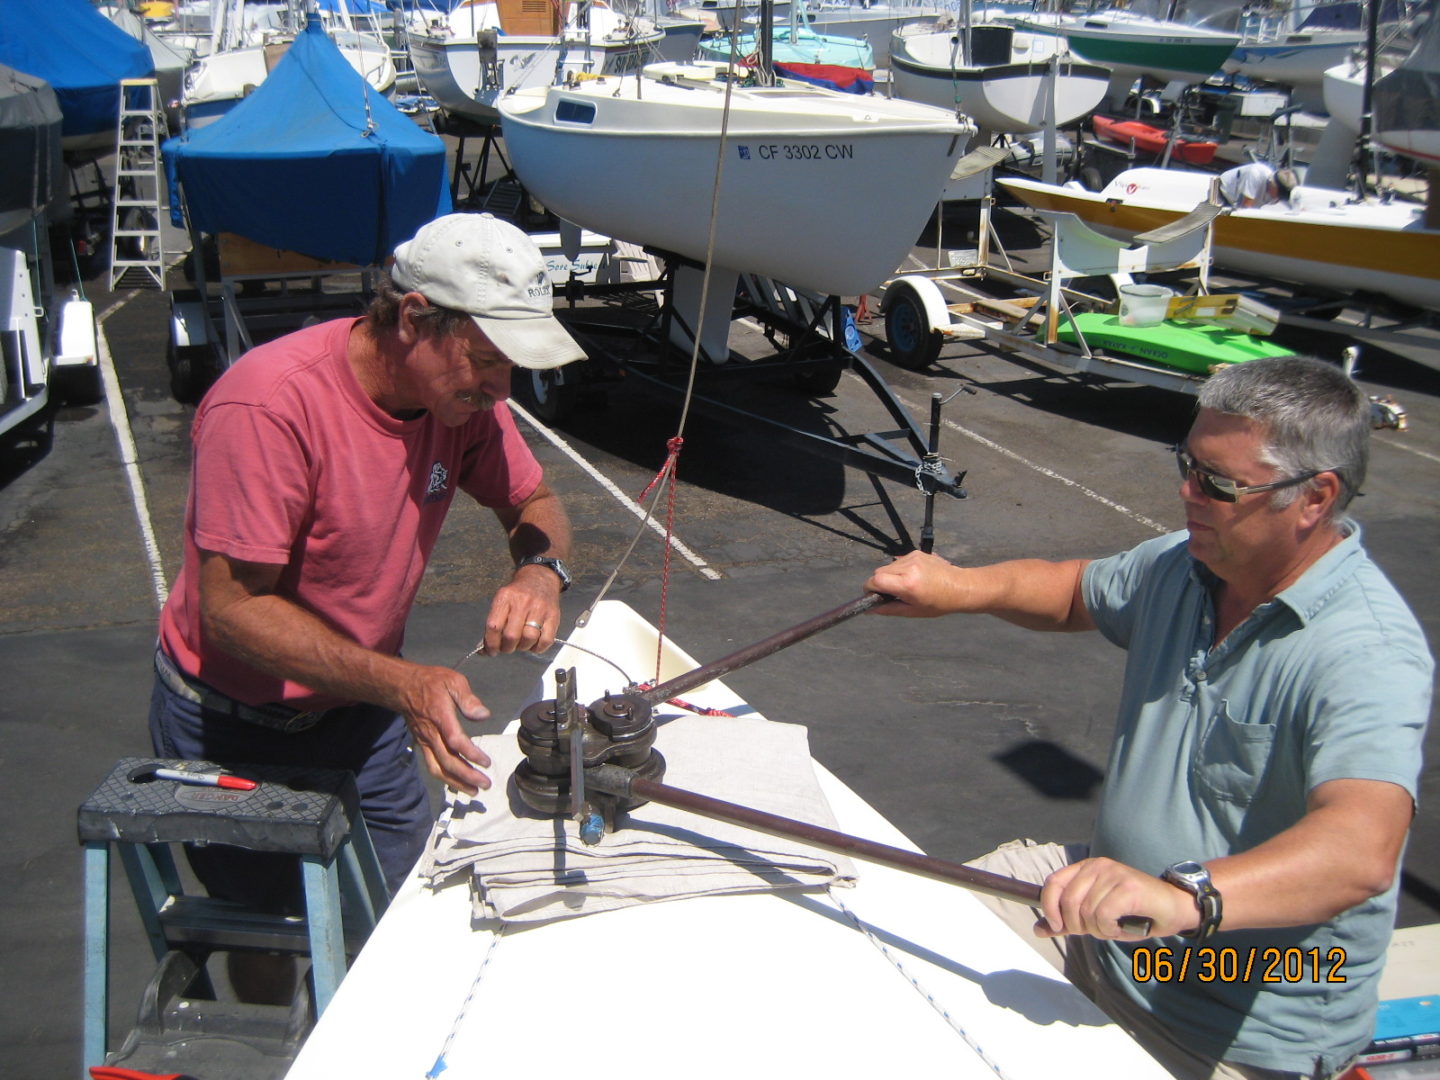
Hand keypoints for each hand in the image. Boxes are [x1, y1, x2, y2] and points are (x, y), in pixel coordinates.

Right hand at [398, 664, 492, 794]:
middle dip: (467, 776)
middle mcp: (431, 734)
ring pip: (438, 768)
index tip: (486, 762)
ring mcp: (425, 742)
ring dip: (456, 782)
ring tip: (474, 791)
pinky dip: (445, 777)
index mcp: (441, 717)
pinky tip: (458, 783)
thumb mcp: (453, 681)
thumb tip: (483, 715)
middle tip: (485, 784)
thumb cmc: (431, 682)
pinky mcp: (422, 745)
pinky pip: (432, 766)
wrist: (403, 687)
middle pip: (447, 761)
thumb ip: (468, 699)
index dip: (471, 754)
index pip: (455, 741)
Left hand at [479, 568, 562, 654]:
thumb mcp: (502, 602)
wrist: (539, 578)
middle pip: (511, 636)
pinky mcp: (553, 616)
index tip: (491, 651)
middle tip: (507, 647)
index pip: (494, 626)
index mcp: (505, 598)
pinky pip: (546, 640)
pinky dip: (537, 648)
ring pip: (528, 639)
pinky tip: (533, 644)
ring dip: (522, 648)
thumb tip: (484, 650)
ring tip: (520, 644)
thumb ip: (493, 624)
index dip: (491, 644)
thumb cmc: (517, 594)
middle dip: (507, 648)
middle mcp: (522, 602)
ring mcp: (539, 609)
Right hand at [865, 550, 958, 616]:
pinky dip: (899, 569)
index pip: (875, 580)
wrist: (960, 587)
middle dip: (879, 583)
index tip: (873, 595)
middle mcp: (909, 567)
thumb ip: (888, 609)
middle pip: (879, 572)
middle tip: (891, 593)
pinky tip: (912, 577)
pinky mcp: (916, 552)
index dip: (870, 588)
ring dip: (890, 576)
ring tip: (905, 585)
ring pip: (888, 566)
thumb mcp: (912, 611)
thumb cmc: (938, 603)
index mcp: (907, 584)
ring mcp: (913, 557)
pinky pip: (898, 561)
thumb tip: (869, 609)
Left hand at [1036, 857, 1197, 940]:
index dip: (1049, 907)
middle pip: (1068, 902)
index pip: (1053, 882)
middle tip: (1098, 930)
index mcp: (1086, 868)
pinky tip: (1121, 928)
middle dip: (1078, 926)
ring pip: (1087, 913)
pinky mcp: (1127, 887)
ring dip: (1099, 931)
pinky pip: (1103, 916)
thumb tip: (1038, 930)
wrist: (1175, 907)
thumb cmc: (1135, 913)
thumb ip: (1068, 920)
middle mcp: (1098, 866)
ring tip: (1113, 927)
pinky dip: (1109, 930)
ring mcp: (1113, 874)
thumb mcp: (1096, 917)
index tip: (1057, 925)